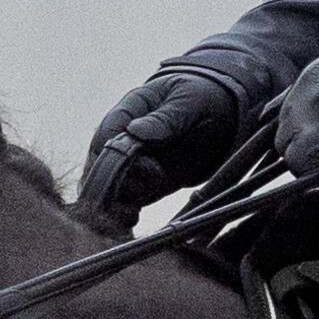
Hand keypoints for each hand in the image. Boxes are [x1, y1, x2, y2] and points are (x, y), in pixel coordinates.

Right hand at [76, 56, 259, 225]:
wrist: (220, 113)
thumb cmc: (199, 98)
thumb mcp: (187, 102)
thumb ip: (165, 119)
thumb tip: (135, 131)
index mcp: (127, 112)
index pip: (107, 137)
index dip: (116, 156)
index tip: (147, 168)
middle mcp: (121, 140)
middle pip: (98, 167)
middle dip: (110, 186)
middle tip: (132, 202)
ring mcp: (130, 164)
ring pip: (107, 188)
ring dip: (115, 203)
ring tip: (131, 215)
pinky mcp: (143, 185)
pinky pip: (123, 203)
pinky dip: (122, 214)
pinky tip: (130, 221)